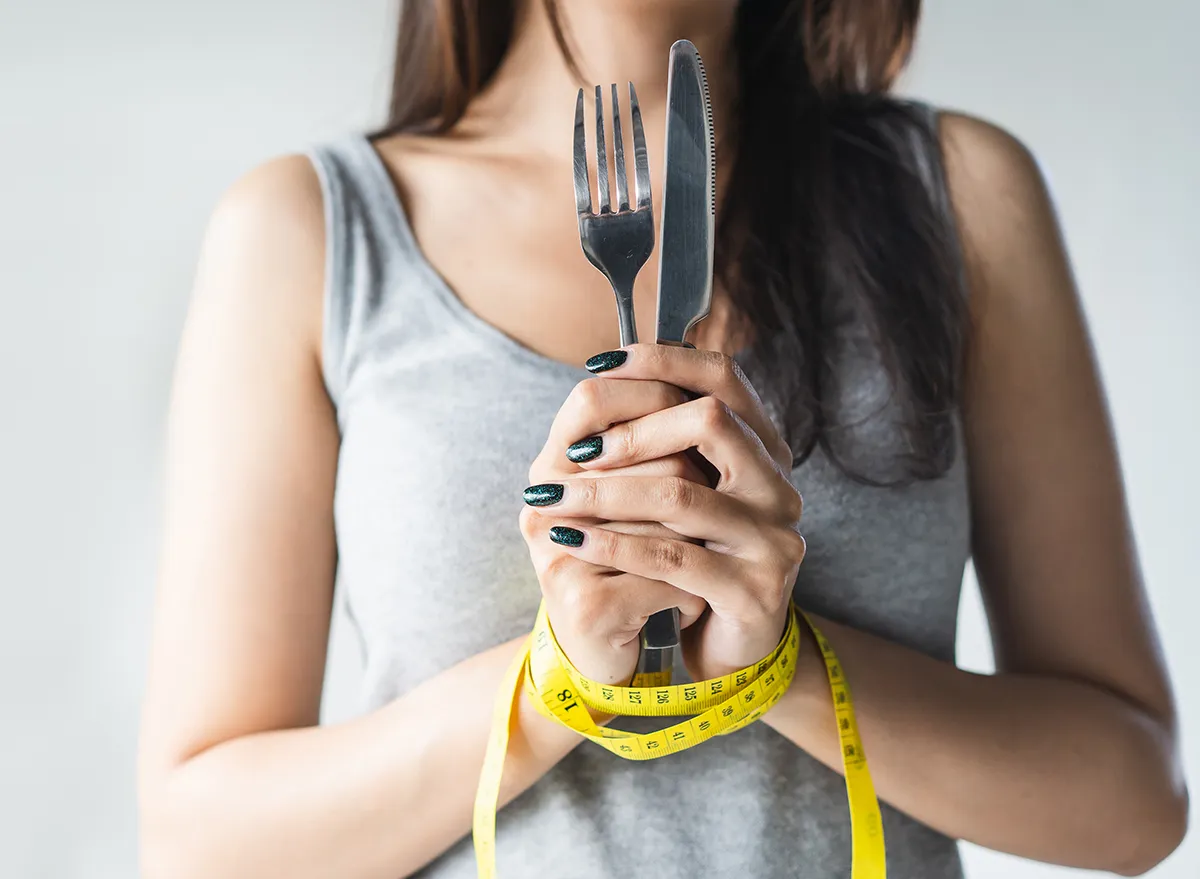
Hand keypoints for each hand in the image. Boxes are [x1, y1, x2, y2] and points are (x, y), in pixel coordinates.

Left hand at [524, 344, 805, 682]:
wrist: (732, 644)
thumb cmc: (697, 557)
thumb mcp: (687, 492)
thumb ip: (667, 440)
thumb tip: (603, 376)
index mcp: (766, 450)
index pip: (724, 377)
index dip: (663, 359)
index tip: (601, 364)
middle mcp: (779, 487)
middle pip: (712, 421)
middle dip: (633, 430)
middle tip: (577, 453)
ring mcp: (773, 539)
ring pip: (681, 494)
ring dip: (604, 493)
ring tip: (551, 500)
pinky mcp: (754, 591)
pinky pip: (671, 558)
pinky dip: (612, 544)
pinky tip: (571, 540)